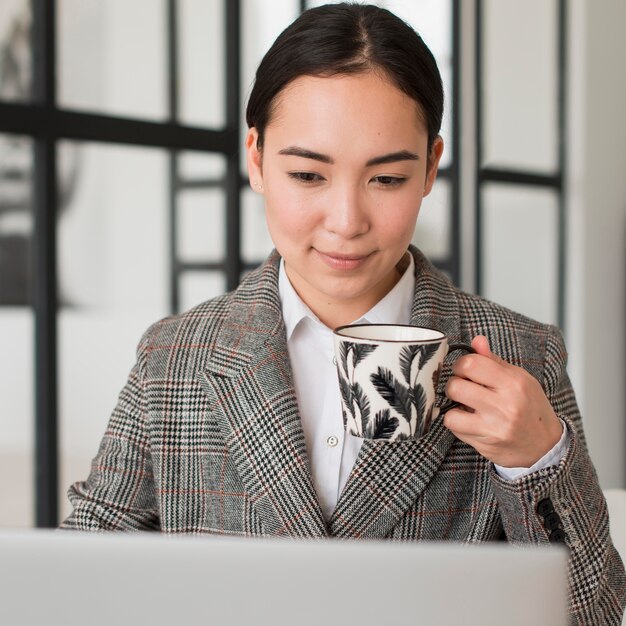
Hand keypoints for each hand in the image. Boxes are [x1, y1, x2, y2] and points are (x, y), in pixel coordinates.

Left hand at [443, 336, 562, 467]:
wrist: (545, 446)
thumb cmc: (531, 408)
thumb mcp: (520, 379)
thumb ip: (494, 361)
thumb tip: (477, 341)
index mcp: (514, 383)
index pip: (471, 364)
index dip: (461, 365)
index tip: (465, 370)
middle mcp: (505, 405)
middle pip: (455, 386)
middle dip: (455, 385)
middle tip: (464, 388)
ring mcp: (494, 427)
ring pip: (451, 411)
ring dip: (454, 407)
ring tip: (466, 405)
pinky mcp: (485, 443)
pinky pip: (455, 428)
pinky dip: (457, 423)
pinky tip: (470, 420)